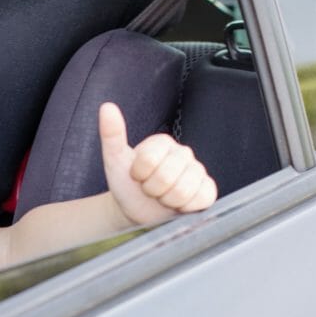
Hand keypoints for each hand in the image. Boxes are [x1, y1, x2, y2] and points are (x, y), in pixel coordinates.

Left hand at [99, 102, 216, 224]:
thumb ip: (111, 134)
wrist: (136, 209)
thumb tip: (107, 107)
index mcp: (163, 142)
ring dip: (166, 200)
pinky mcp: (207, 191)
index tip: (137, 175)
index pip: (149, 160)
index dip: (139, 174)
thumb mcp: (114, 160)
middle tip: (149, 189)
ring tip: (162, 196)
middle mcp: (184, 153)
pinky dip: (184, 207)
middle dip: (151, 189)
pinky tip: (177, 204)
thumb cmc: (127, 183)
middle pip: (166, 177)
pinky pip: (200, 200)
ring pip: (182, 191)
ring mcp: (198, 172)